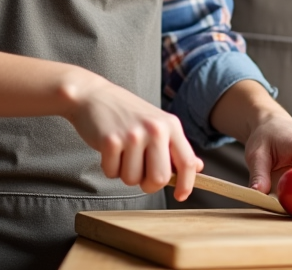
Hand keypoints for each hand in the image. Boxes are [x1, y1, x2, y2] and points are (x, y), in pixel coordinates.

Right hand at [64, 72, 201, 201]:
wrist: (94, 95)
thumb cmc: (128, 114)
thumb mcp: (158, 124)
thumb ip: (176, 147)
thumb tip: (197, 167)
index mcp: (171, 125)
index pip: (187, 162)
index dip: (186, 184)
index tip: (181, 196)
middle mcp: (155, 129)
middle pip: (160, 178)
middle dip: (149, 184)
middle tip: (140, 173)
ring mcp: (132, 134)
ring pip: (132, 180)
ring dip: (125, 174)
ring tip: (122, 153)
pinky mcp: (110, 141)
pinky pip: (112, 173)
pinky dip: (109, 168)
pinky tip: (109, 150)